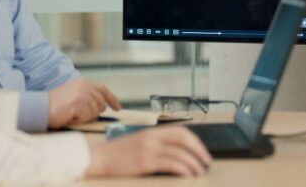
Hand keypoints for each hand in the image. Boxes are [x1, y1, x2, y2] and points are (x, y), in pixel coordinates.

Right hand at [47, 78, 120, 127]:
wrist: (40, 108)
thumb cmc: (54, 104)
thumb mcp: (73, 95)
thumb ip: (87, 97)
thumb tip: (102, 106)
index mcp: (82, 82)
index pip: (102, 89)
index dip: (112, 99)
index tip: (118, 108)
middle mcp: (84, 87)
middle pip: (100, 103)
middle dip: (94, 112)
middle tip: (79, 114)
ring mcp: (81, 95)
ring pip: (93, 112)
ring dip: (84, 117)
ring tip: (71, 113)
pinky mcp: (78, 105)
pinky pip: (86, 117)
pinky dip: (78, 120)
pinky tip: (69, 116)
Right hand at [86, 126, 211, 177]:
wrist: (98, 158)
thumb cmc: (117, 154)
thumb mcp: (138, 142)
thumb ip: (155, 144)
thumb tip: (175, 153)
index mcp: (152, 132)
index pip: (180, 131)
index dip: (195, 140)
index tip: (202, 151)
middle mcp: (152, 138)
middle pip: (183, 139)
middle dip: (199, 150)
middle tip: (207, 161)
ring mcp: (149, 149)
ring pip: (180, 153)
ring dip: (194, 163)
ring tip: (200, 172)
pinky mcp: (145, 162)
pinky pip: (171, 164)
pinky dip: (183, 169)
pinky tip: (188, 175)